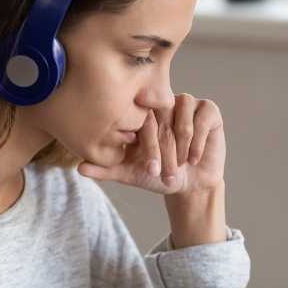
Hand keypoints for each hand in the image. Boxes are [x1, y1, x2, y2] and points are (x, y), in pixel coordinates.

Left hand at [77, 93, 225, 195]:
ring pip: (183, 113)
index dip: (147, 145)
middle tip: (164, 174)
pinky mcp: (208, 110)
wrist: (190, 184)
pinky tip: (194, 159)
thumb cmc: (158, 175)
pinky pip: (203, 117)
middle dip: (165, 149)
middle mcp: (164, 103)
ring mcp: (187, 104)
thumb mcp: (131, 174)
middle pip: (163, 116)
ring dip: (182, 144)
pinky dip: (198, 140)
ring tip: (182, 164)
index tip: (150, 169)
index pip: (142, 118)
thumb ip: (106, 169)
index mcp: (143, 113)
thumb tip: (79, 168)